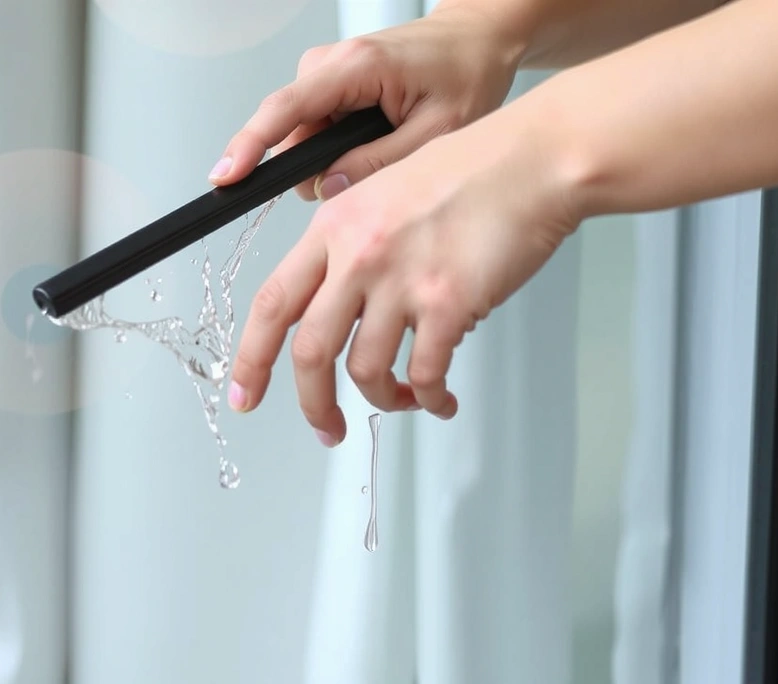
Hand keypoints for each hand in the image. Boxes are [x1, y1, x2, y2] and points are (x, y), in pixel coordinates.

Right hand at [209, 4, 526, 199]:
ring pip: (303, 137)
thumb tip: (327, 187)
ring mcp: (326, 72)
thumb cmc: (465, 73)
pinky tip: (376, 138)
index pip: (286, 110)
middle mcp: (330, 64)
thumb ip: (378, 163)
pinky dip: (338, 145)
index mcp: (355, 67)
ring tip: (387, 144)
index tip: (226, 174)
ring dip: (334, 156)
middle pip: (292, 134)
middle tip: (373, 167)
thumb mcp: (436, 131)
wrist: (474, 40)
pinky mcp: (330, 82)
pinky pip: (315, 128)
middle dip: (319, 166)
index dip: (250, 145)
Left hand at [226, 101, 583, 445]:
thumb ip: (349, 245)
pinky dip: (430, 398)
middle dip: (313, 404)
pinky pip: (426, 373)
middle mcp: (359, 256)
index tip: (245, 395)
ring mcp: (402, 281)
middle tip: (326, 429)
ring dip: (381, 400)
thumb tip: (336, 304)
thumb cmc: (469, 173)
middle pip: (310, 352)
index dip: (251, 359)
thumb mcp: (382, 192)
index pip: (272, 304)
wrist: (532, 161)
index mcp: (334, 228)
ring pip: (366, 370)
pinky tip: (440, 400)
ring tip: (401, 401)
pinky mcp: (448, 303)